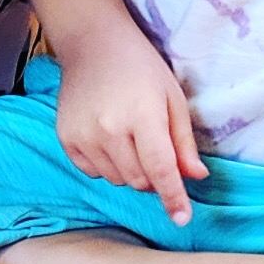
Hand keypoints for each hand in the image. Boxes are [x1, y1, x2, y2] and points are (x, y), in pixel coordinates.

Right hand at [52, 23, 208, 224]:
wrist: (93, 44)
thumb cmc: (141, 68)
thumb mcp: (172, 97)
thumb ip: (184, 142)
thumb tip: (197, 177)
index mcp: (142, 115)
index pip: (160, 169)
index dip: (173, 197)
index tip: (182, 219)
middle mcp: (108, 129)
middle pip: (139, 180)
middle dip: (153, 175)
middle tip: (154, 147)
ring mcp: (83, 135)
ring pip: (117, 180)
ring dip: (130, 171)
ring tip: (129, 137)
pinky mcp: (66, 139)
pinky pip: (94, 173)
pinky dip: (107, 165)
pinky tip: (109, 139)